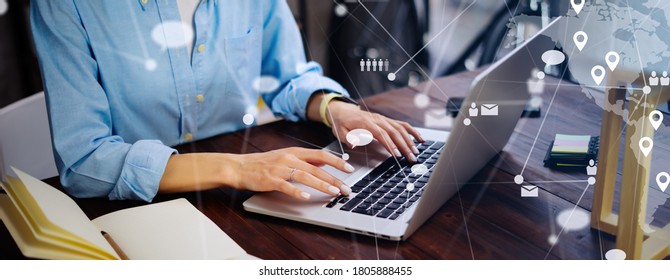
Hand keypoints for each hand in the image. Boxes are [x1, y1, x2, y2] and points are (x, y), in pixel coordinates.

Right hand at [227, 147, 354, 199]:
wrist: (238, 167)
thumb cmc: (262, 164)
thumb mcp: (284, 158)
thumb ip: (302, 162)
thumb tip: (322, 167)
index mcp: (294, 152)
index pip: (320, 155)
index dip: (337, 161)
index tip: (349, 168)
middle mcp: (289, 158)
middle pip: (317, 168)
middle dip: (334, 178)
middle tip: (346, 188)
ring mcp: (279, 169)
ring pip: (305, 176)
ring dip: (322, 185)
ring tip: (334, 192)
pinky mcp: (270, 180)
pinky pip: (286, 186)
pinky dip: (297, 191)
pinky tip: (306, 197)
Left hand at [327, 101, 424, 161]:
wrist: (343, 111)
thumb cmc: (342, 123)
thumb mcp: (339, 131)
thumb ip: (347, 138)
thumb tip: (354, 143)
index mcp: (366, 123)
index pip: (381, 134)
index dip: (390, 144)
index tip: (397, 154)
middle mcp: (377, 120)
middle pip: (394, 132)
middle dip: (404, 146)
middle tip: (411, 158)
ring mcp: (383, 119)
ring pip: (400, 129)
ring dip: (410, 140)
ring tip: (416, 152)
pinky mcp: (387, 120)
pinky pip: (402, 125)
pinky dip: (412, 131)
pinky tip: (420, 139)